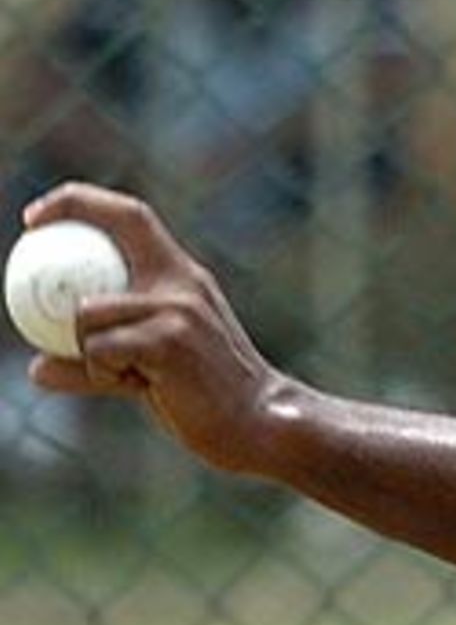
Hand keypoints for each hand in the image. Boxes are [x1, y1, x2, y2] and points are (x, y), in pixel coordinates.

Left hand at [22, 182, 277, 472]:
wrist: (257, 420)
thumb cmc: (205, 395)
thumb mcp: (150, 365)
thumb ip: (100, 357)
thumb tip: (36, 367)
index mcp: (183, 277)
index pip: (134, 217)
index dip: (86, 203)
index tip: (42, 214)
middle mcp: (182, 282)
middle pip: (123, 225)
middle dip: (73, 208)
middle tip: (30, 230)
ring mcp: (178, 309)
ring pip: (89, 311)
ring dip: (86, 347)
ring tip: (122, 373)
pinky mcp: (169, 342)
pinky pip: (100, 351)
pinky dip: (99, 373)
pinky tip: (137, 387)